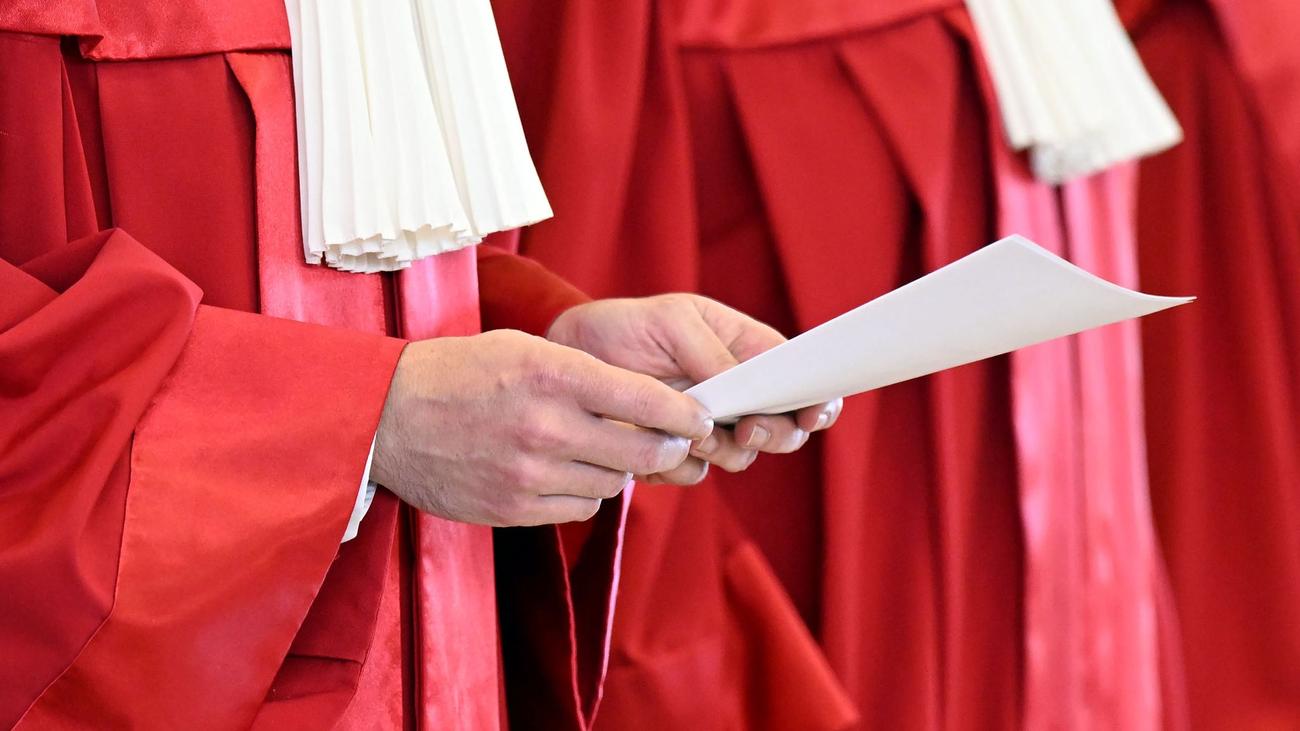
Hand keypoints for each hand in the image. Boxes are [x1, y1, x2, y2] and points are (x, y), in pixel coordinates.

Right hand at [371, 329, 712, 525]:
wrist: (386, 416)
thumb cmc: (459, 373)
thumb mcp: (522, 349)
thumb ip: (584, 374)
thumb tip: (648, 405)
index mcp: (551, 373)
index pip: (644, 398)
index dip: (685, 413)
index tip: (702, 418)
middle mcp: (545, 425)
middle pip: (641, 449)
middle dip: (666, 447)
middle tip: (672, 442)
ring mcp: (529, 473)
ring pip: (613, 483)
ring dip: (617, 469)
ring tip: (594, 450)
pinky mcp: (513, 509)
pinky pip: (579, 508)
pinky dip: (583, 494)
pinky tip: (563, 474)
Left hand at [547, 294, 841, 483]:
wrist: (568, 358)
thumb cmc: (624, 327)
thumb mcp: (672, 322)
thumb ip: (713, 352)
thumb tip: (743, 389)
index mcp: (745, 352)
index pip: (799, 379)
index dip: (817, 400)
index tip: (814, 414)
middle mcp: (735, 394)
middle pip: (783, 429)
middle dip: (773, 433)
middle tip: (746, 428)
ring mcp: (706, 428)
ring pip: (740, 456)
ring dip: (720, 448)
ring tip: (687, 429)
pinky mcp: (673, 455)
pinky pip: (693, 473)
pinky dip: (676, 463)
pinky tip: (651, 441)